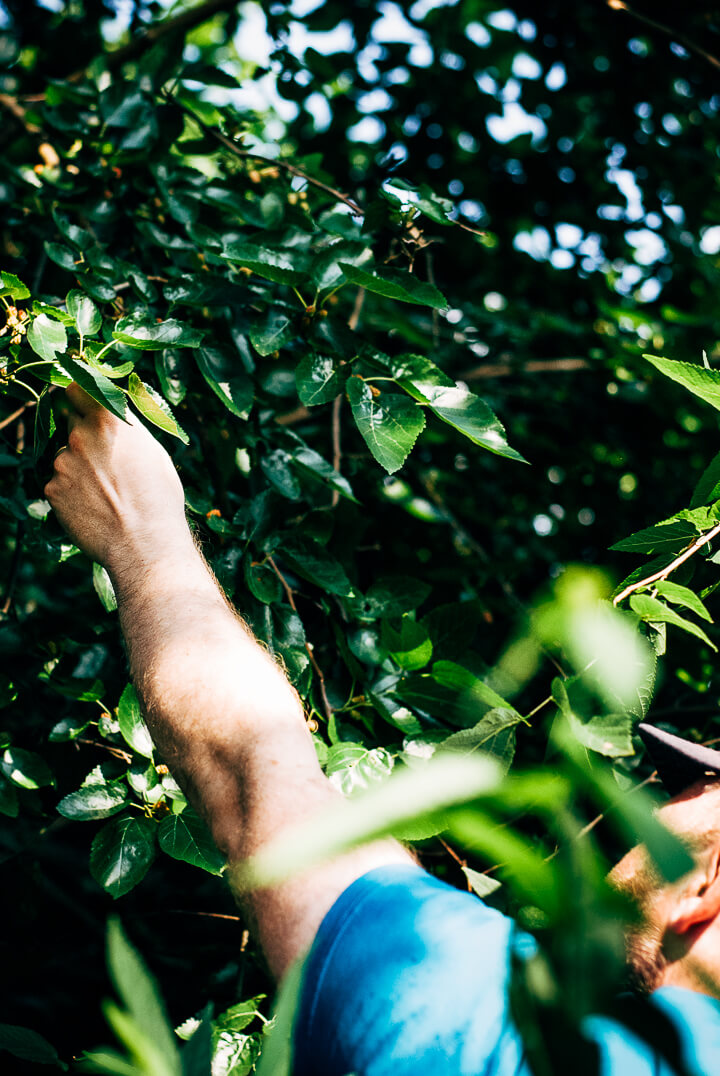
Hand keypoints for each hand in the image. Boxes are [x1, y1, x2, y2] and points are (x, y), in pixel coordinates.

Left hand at [44, 384, 193, 577]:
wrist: (144, 544)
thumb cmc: (158, 499)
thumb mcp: (153, 452)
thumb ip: (127, 428)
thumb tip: (114, 413)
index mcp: (109, 420)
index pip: (77, 388)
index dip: (80, 398)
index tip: (83, 406)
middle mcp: (80, 435)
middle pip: (70, 422)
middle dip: (82, 435)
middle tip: (102, 460)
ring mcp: (62, 462)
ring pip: (64, 456)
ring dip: (77, 467)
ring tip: (104, 492)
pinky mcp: (52, 489)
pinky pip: (58, 483)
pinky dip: (71, 492)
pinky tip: (93, 506)